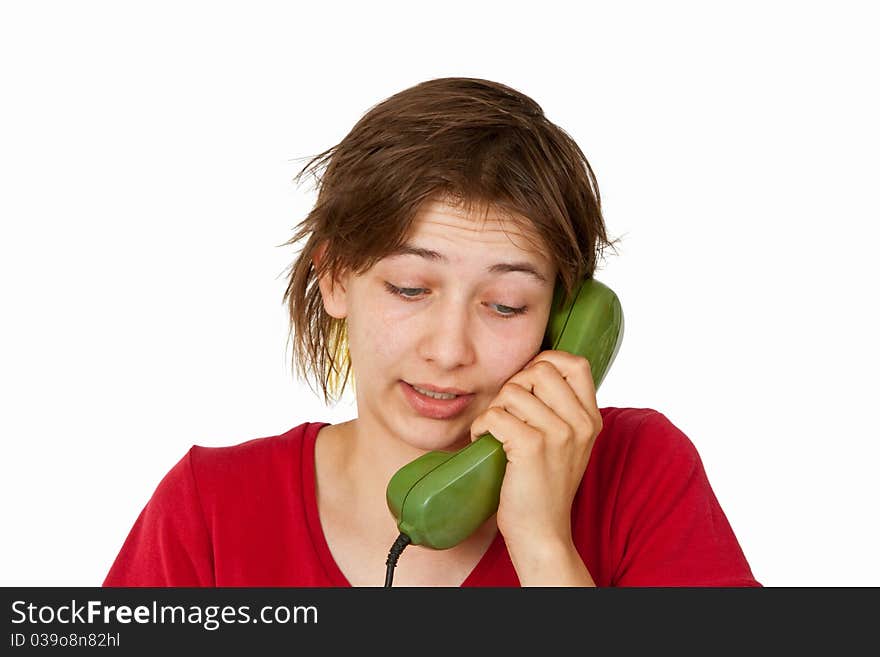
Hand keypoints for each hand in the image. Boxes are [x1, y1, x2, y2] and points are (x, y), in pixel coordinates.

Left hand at [469, 350, 602, 552]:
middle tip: (507, 413)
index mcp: (591, 418)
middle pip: (539, 370)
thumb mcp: (569, 443)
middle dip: (514, 386)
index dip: (544, 363)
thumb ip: (561, 408)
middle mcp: (580, 423)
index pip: (574, 363)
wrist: (542, 533)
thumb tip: (533, 369)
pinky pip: (496, 415)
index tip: (527, 385)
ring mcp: (558, 434)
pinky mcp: (532, 447)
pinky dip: (481, 426)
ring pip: (512, 391)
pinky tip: (485, 441)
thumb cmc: (545, 486)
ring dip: (494, 409)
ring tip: (496, 432)